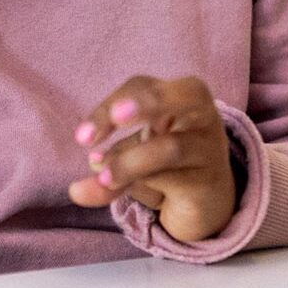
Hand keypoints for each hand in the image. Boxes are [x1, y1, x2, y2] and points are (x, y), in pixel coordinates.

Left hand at [68, 77, 238, 243]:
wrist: (208, 201)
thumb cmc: (166, 165)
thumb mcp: (132, 159)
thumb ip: (108, 168)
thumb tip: (77, 190)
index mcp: (177, 98)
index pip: (144, 86)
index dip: (111, 103)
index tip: (83, 138)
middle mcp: (203, 116)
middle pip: (190, 92)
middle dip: (148, 102)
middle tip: (117, 117)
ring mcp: (211, 149)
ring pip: (172, 147)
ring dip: (131, 163)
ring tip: (105, 178)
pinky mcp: (210, 182)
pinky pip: (175, 180)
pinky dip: (142, 186)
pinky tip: (125, 193)